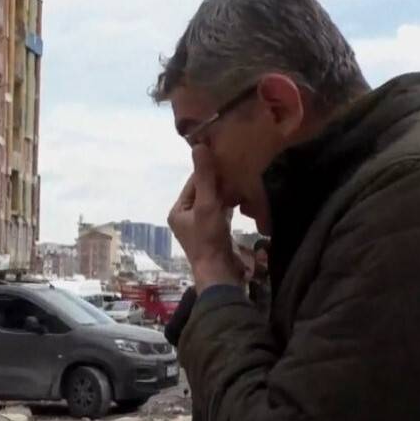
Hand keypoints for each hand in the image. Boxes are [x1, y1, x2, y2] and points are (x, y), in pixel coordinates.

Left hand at [169, 146, 244, 289]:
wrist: (220, 273)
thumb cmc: (209, 239)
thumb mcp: (207, 205)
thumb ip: (204, 177)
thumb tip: (198, 147)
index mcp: (178, 211)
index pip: (193, 182)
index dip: (208, 169)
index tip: (224, 156)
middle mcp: (186, 218)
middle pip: (203, 192)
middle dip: (219, 181)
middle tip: (237, 167)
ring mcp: (201, 227)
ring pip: (213, 202)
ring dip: (226, 192)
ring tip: (241, 178)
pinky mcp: (214, 234)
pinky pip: (221, 213)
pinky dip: (230, 205)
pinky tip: (242, 198)